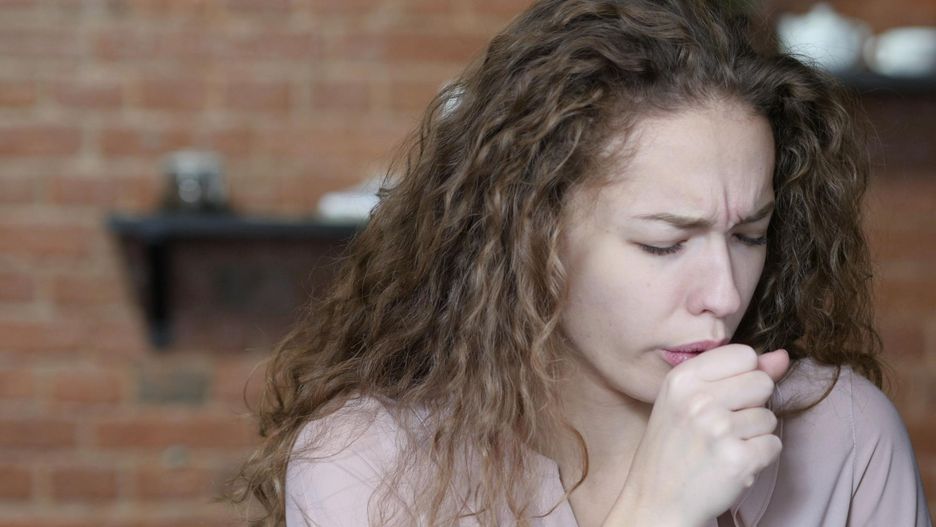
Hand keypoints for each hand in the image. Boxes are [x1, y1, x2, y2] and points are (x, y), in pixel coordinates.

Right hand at [605, 346, 789, 526]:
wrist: (656, 500)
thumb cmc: (673, 448)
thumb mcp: (688, 400)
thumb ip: (734, 374)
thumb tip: (783, 356)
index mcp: (682, 378)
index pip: (744, 354)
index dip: (742, 376)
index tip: (722, 397)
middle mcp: (698, 399)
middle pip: (762, 382)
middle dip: (752, 404)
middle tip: (721, 425)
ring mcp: (718, 429)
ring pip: (769, 417)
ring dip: (753, 435)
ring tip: (721, 447)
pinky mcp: (738, 459)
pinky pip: (774, 445)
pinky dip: (758, 457)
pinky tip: (730, 463)